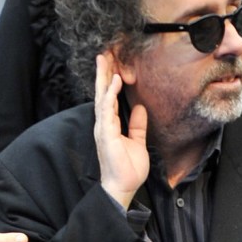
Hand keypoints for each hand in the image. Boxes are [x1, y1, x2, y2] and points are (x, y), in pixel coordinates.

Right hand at [94, 52, 149, 208]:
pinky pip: (106, 110)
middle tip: (103, 54)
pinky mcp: (106, 134)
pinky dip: (110, 95)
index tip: (111, 64)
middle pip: (102, 93)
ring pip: (102, 97)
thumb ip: (137, 125)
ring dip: (103, 79)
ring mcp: (103, 128)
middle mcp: (103, 124)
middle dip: (102, 74)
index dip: (109, 81)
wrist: (123, 186)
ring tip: (105, 61)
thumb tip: (140, 108)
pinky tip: (113, 82)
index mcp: (110, 125)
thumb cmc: (128, 168)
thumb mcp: (137, 141)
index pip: (108, 98)